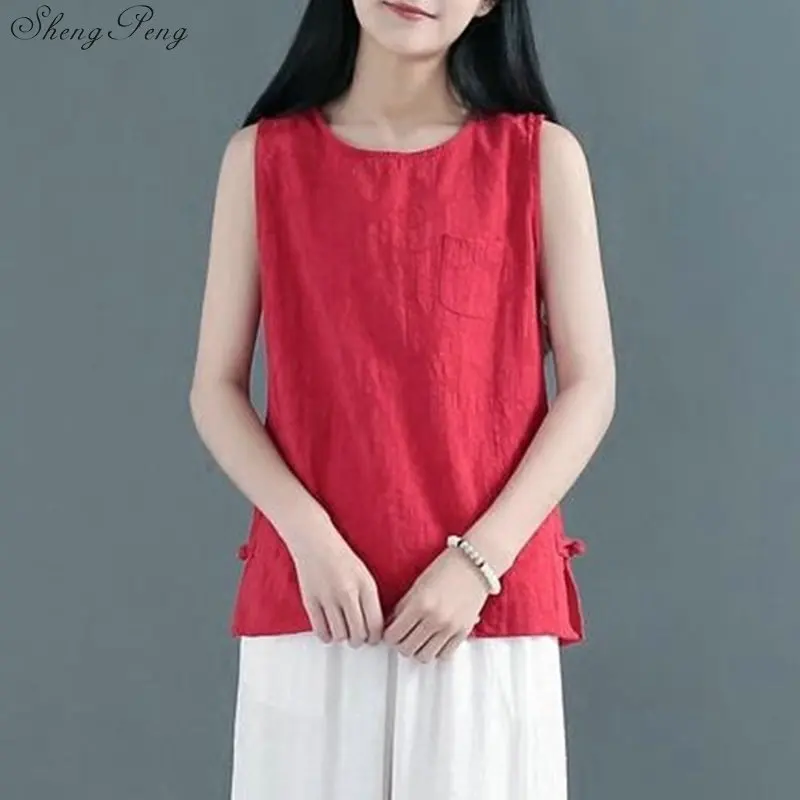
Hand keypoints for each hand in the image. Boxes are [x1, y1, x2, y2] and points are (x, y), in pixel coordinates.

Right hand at [285, 514, 383, 646]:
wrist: (315, 542)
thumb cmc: (341, 557)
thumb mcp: (365, 575)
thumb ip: (370, 600)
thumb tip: (374, 627)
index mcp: (366, 586)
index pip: (375, 624)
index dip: (375, 637)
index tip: (373, 639)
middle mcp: (348, 593)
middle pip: (358, 634)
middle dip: (360, 640)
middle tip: (359, 638)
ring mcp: (328, 598)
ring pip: (340, 635)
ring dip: (343, 638)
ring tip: (344, 632)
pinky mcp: (311, 602)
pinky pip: (321, 631)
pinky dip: (327, 636)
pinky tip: (330, 630)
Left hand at [382, 546, 490, 662]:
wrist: (475, 563)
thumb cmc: (446, 568)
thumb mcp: (417, 584)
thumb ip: (403, 606)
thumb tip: (391, 624)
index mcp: (419, 603)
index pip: (394, 635)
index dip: (389, 635)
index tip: (391, 631)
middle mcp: (434, 619)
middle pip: (406, 649)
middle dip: (401, 643)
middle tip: (403, 635)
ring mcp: (450, 627)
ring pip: (423, 657)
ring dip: (418, 649)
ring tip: (419, 639)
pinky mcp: (463, 631)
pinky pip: (444, 655)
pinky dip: (436, 650)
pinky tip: (434, 639)